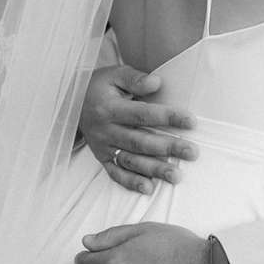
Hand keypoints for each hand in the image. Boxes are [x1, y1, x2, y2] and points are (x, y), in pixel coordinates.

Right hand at [80, 64, 195, 193]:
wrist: (72, 102)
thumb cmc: (99, 86)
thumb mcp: (114, 74)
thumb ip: (134, 78)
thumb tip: (157, 82)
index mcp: (109, 108)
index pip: (142, 114)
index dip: (167, 118)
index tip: (191, 122)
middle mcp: (105, 130)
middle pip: (139, 141)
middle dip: (167, 147)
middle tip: (192, 152)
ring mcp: (103, 147)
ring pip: (130, 161)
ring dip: (154, 169)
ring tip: (176, 175)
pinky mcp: (102, 158)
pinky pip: (115, 174)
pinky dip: (131, 182)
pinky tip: (149, 188)